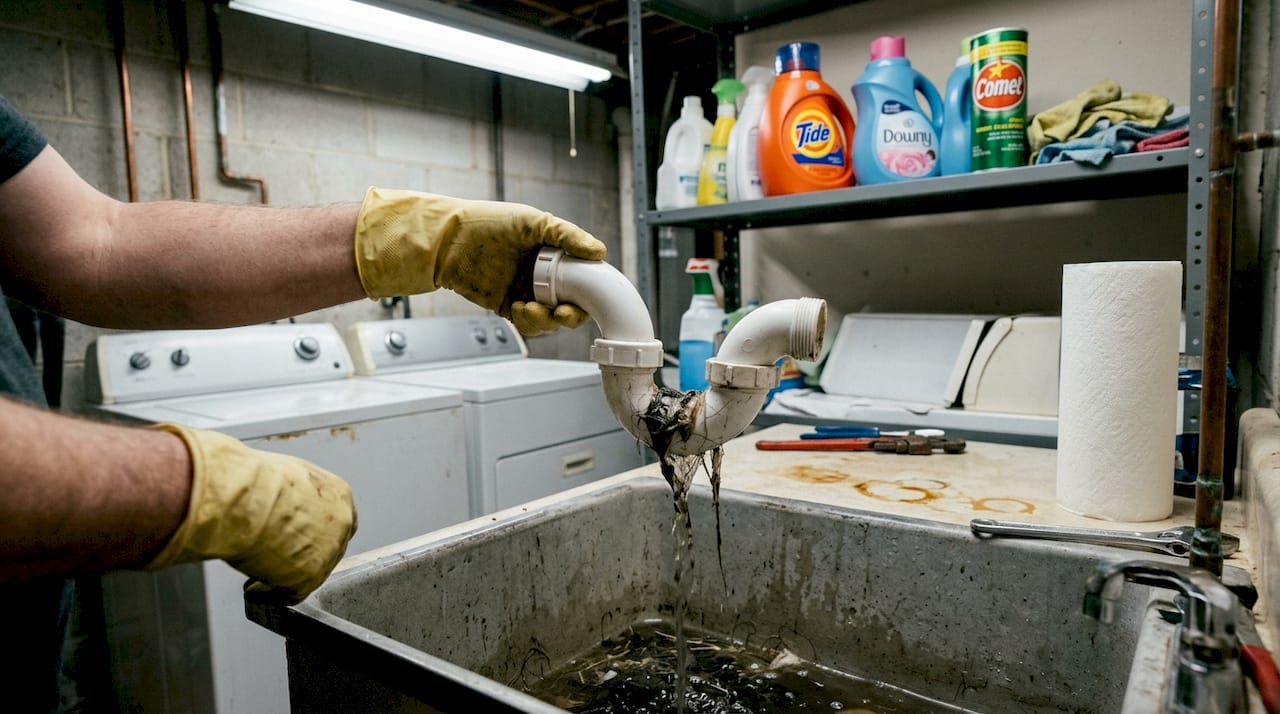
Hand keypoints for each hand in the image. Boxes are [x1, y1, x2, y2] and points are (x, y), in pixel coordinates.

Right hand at [146, 423, 357, 603]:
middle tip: (274, 557)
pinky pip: (291, 594)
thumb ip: (295, 494)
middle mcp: (342, 524)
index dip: (316, 532)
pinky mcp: (310, 578)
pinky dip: (271, 594)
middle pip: (328, 548)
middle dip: (303, 555)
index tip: (296, 537)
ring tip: (254, 571)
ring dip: (285, 575)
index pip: (336, 520)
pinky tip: (253, 588)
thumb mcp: (285, 475)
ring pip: (310, 572)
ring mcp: (329, 552)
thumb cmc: (255, 481)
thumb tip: (280, 503)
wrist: (246, 500)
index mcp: (339, 494)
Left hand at [353, 187, 606, 334]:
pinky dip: (528, 323)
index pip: (585, 279)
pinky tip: (517, 310)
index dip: (593, 292)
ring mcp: (527, 292)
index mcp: (555, 255)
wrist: (448, 240)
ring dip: (547, 321)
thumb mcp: (534, 221)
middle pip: (572, 305)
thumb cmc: (489, 222)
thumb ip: (567, 235)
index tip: (593, 298)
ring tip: (530, 309)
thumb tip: (599, 251)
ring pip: (551, 319)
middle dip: (572, 315)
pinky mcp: (508, 306)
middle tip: (565, 313)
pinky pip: (527, 324)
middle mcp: (544, 276)